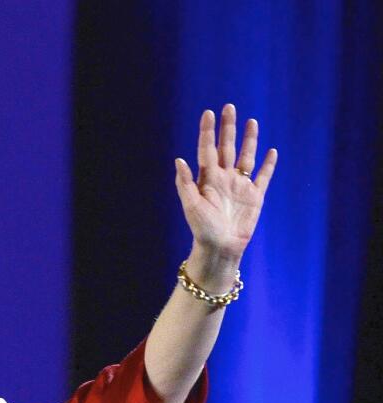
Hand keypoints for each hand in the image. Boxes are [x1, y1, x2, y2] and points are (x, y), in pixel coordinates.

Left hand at [174, 104, 276, 279]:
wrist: (221, 247)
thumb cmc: (202, 229)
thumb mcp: (191, 206)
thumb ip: (185, 183)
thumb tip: (179, 160)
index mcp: (207, 179)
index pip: (207, 149)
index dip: (207, 131)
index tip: (208, 113)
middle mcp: (224, 178)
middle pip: (227, 147)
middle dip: (228, 128)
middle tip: (229, 107)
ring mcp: (240, 185)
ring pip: (246, 156)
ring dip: (249, 139)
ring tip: (252, 121)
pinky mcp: (255, 195)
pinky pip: (263, 176)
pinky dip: (268, 164)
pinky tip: (271, 151)